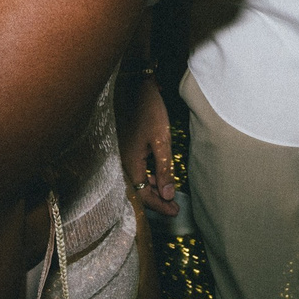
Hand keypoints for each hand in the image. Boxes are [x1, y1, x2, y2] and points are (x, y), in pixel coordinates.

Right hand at [118, 73, 176, 215]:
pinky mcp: (129, 148)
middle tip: (174, 208)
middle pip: (140, 190)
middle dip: (158, 200)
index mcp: (130, 162)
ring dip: (155, 189)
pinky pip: (139, 170)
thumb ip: (164, 169)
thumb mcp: (161, 140)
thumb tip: (168, 196)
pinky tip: (161, 178)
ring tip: (170, 196)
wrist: (138, 86)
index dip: (159, 206)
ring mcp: (125, 155)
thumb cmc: (149, 111)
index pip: (143, 194)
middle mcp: (124, 161)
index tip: (174, 212)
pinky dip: (151, 177)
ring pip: (139, 180)